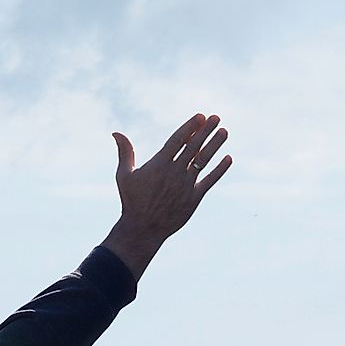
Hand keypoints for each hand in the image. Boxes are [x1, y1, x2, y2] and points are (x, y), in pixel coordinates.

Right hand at [104, 113, 231, 278]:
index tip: (200, 116)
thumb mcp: (124, 175)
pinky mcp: (194, 198)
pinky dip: (220, 169)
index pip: (177, 140)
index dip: (189, 127)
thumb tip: (116, 133)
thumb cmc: (131, 200)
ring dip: (215, 145)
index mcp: (158, 165)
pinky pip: (210, 180)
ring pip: (203, 161)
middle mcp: (174, 173)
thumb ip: (125, 152)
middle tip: (216, 118)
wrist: (142, 228)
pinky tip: (228, 158)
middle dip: (205, 131)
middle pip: (193, 147)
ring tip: (224, 132)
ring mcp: (186, 185)